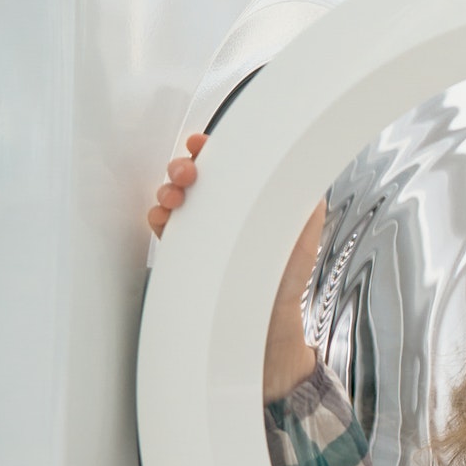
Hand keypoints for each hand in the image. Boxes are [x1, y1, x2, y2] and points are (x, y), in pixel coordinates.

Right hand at [149, 132, 324, 398]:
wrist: (269, 320)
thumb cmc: (285, 276)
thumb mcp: (302, 234)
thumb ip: (304, 202)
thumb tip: (308, 173)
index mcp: (245, 199)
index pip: (223, 165)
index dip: (208, 150)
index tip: (202, 145)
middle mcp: (220, 211)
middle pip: (191, 176)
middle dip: (183, 166)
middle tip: (189, 173)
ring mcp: (200, 231)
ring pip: (172, 198)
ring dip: (167, 189)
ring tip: (176, 197)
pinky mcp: (184, 254)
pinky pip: (162, 228)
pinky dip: (158, 218)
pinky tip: (165, 219)